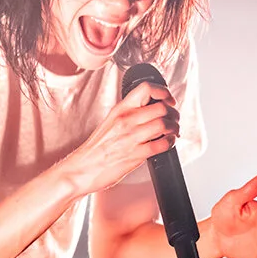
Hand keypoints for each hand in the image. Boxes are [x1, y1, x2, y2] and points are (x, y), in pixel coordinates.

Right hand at [61, 81, 179, 195]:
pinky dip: (170, 143)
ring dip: (174, 128)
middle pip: (161, 107)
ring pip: (164, 124)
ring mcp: (131, 137)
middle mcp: (126, 120)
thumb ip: (129, 113)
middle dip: (174, 113)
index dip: (163, 92)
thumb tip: (152, 108)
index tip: (168, 100)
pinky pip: (162, 144)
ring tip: (173, 131)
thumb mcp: (111, 122)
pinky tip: (167, 143)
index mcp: (120, 109)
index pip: (146, 88)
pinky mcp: (136, 155)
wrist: (82, 168)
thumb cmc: (96, 148)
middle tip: (174, 119)